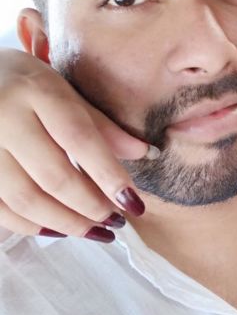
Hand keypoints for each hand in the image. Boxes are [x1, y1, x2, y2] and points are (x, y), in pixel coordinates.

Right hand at [0, 48, 150, 241]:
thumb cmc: (26, 85)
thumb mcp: (65, 91)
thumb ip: (102, 125)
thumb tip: (145, 154)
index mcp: (37, 91)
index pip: (79, 138)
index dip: (108, 174)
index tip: (133, 202)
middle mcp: (5, 118)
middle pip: (53, 175)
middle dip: (90, 206)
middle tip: (116, 220)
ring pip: (26, 199)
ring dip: (66, 222)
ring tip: (95, 230)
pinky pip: (1, 209)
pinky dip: (32, 226)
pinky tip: (58, 230)